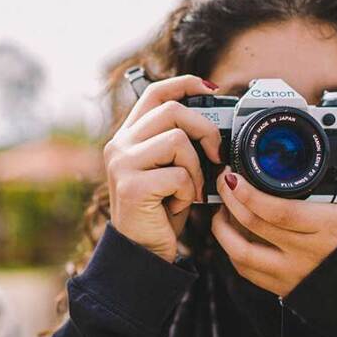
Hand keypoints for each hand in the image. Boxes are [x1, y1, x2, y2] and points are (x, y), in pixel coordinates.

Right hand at [103, 75, 221, 261]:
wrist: (141, 252)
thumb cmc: (160, 211)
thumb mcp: (169, 169)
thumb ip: (180, 143)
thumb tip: (217, 122)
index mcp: (128, 136)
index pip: (155, 93)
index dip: (185, 84)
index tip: (212, 89)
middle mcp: (119, 145)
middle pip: (172, 111)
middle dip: (205, 130)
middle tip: (216, 156)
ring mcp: (122, 164)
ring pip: (178, 141)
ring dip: (195, 169)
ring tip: (189, 190)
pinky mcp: (132, 186)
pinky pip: (178, 174)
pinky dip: (188, 192)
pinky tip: (177, 205)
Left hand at [212, 167, 336, 296]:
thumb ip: (315, 198)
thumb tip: (275, 179)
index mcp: (328, 226)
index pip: (278, 210)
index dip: (248, 194)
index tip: (233, 178)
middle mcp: (307, 252)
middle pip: (253, 226)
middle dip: (229, 201)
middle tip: (223, 185)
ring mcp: (291, 274)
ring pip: (241, 253)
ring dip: (223, 228)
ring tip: (223, 210)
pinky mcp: (282, 290)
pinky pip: (246, 270)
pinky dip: (232, 250)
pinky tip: (232, 235)